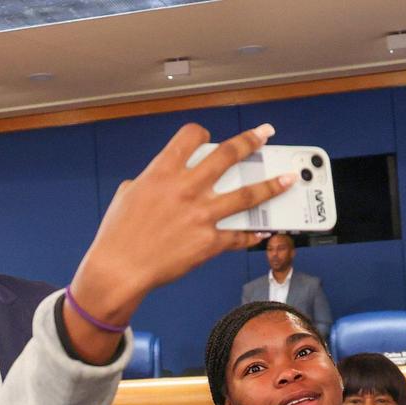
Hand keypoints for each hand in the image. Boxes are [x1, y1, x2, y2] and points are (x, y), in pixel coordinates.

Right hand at [69, 122, 291, 327]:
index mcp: (162, 172)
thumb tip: (155, 182)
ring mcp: (201, 215)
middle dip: (251, 141)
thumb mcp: (126, 198)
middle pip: (228, 155)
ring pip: (246, 194)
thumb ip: (146, 183)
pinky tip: (264, 231)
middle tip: (265, 134)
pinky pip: (238, 236)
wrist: (119, 270)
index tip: (210, 136)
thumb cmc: (117, 236)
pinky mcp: (208, 242)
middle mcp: (186, 188)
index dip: (203, 133)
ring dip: (272, 185)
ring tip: (288, 179)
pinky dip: (253, 234)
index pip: (190, 137)